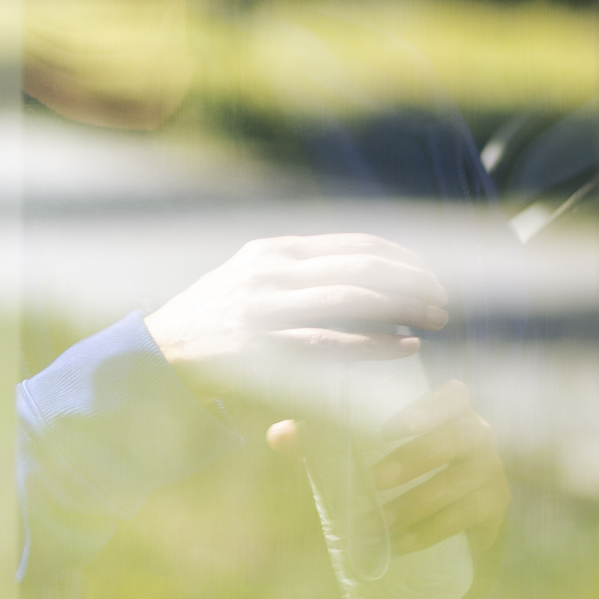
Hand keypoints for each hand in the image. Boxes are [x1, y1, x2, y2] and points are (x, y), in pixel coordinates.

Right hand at [144, 233, 450, 378]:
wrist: (154, 354)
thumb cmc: (211, 323)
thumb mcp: (247, 281)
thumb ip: (293, 276)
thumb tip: (358, 280)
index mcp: (273, 253)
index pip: (355, 244)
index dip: (403, 259)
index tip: (431, 277)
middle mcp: (271, 273)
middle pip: (362, 267)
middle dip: (413, 282)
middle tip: (443, 301)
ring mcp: (265, 310)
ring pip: (353, 300)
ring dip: (403, 308)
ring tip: (433, 321)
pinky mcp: (262, 349)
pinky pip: (332, 344)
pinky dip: (376, 345)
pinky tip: (405, 347)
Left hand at [267, 379, 508, 553]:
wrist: (454, 507)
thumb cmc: (401, 463)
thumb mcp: (367, 447)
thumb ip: (323, 437)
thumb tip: (278, 437)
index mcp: (450, 409)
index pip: (451, 396)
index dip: (426, 408)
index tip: (389, 429)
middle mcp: (478, 433)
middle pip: (457, 439)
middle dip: (415, 459)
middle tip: (374, 482)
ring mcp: (492, 470)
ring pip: (462, 483)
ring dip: (418, 504)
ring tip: (380, 524)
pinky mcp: (496, 505)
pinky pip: (468, 517)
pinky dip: (432, 531)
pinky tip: (402, 545)